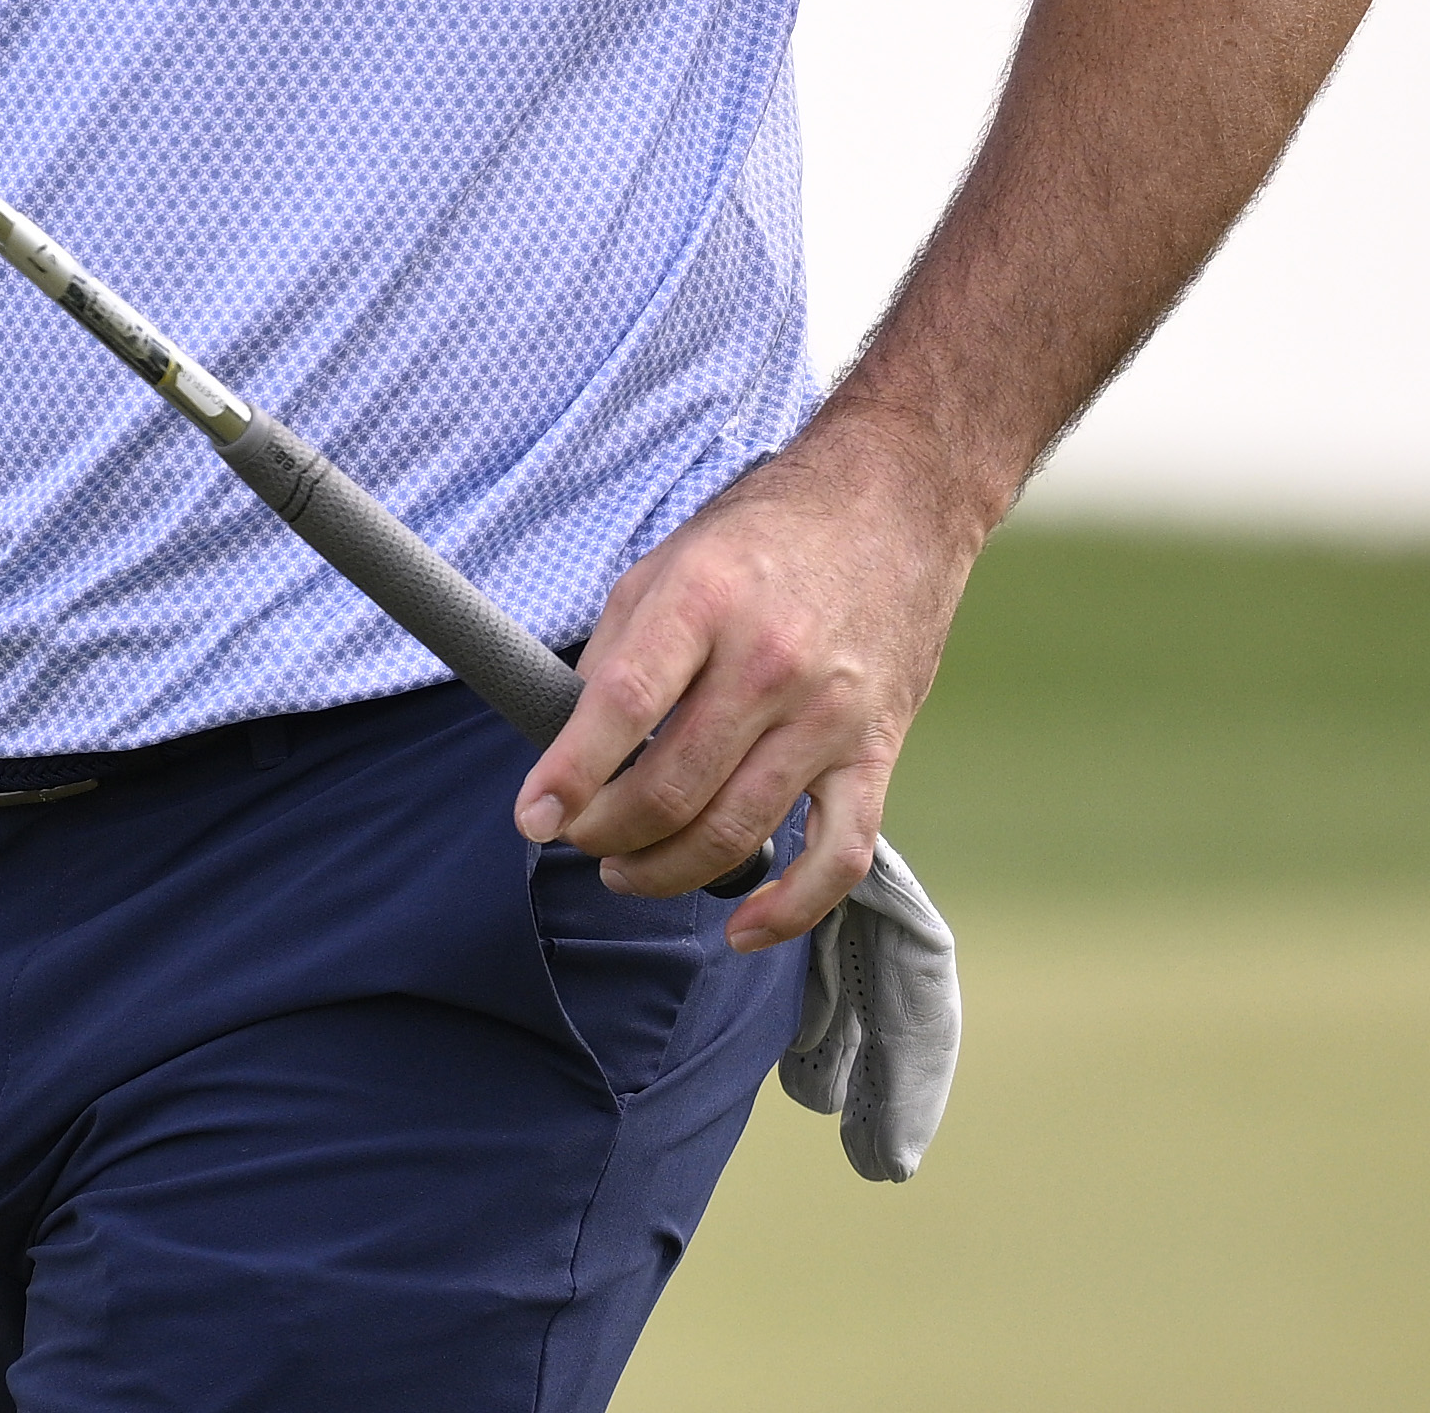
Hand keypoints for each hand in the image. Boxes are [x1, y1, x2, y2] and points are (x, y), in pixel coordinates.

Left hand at [512, 421, 995, 951]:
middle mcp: (770, 663)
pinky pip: (840, 854)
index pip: (622, 706)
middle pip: (672, 787)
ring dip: (668, 871)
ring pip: (738, 830)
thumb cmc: (768, 534)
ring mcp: (830, 714)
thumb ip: (618, 650)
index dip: (569, 775)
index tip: (533, 818)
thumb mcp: (669, 561)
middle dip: (606, 834)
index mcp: (705, 602)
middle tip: (580, 840)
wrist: (895, 503)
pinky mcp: (877, 751)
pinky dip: (791, 908)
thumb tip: (572, 740)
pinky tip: (744, 927)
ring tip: (626, 872)